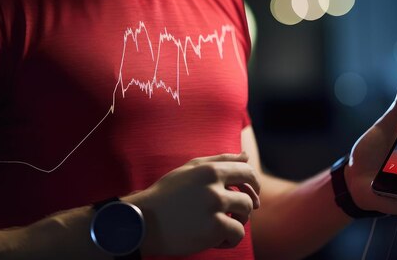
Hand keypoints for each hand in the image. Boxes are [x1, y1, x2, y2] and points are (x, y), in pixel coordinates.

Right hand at [126, 152, 259, 255]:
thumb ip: (219, 160)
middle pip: (249, 196)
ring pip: (245, 216)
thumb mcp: (189, 171)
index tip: (252, 193)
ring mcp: (215, 206)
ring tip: (219, 227)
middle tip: (238, 215)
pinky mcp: (214, 227)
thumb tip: (246, 155)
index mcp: (209, 169)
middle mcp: (214, 185)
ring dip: (236, 223)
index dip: (254, 184)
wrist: (142, 221)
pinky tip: (215, 240)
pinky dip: (229, 240)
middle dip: (247, 207)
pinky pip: (237, 234)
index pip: (246, 171)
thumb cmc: (167, 195)